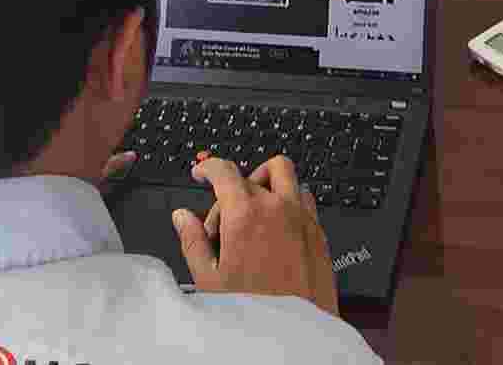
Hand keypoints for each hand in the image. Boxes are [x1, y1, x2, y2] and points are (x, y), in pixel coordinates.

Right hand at [175, 151, 337, 312]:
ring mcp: (303, 219)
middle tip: (223, 219)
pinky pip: (306, 200)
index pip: (224, 170)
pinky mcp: (320, 233)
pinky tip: (276, 230)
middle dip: (235, 187)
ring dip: (268, 186)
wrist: (296, 335)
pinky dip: (290, 202)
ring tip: (253, 215)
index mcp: (246, 215)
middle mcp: (278, 209)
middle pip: (255, 172)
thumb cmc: (255, 311)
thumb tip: (182, 218)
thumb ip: (193, 241)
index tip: (202, 172)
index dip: (208, 167)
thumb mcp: (209, 279)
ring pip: (287, 177)